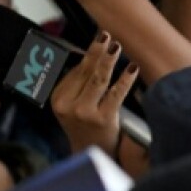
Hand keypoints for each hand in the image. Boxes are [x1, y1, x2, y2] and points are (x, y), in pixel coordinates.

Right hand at [51, 31, 139, 157]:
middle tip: (106, 35)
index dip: (88, 55)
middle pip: (86, 72)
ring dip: (108, 60)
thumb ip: (78, 86)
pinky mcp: (103, 119)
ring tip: (115, 46)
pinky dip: (125, 79)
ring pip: (99, 80)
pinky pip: (116, 93)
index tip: (98, 40)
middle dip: (97, 51)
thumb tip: (92, 57)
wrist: (92, 155)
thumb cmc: (86, 128)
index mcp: (58, 99)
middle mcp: (69, 105)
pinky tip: (132, 68)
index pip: (76, 71)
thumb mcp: (73, 107)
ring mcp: (85, 113)